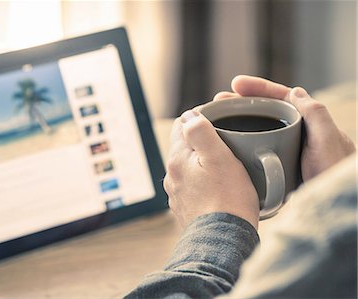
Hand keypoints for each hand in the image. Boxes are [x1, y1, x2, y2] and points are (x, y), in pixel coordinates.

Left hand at [164, 110, 258, 228]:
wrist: (223, 241)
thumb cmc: (227, 199)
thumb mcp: (219, 157)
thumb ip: (201, 132)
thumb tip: (189, 115)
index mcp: (177, 159)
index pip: (181, 125)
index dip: (199, 118)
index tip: (219, 120)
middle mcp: (171, 175)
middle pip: (185, 146)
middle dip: (202, 141)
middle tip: (226, 143)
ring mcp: (176, 193)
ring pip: (189, 167)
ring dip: (202, 163)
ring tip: (225, 167)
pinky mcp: (185, 208)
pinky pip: (193, 187)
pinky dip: (203, 182)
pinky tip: (219, 189)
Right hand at [214, 75, 355, 180]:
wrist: (332, 204)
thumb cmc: (335, 174)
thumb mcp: (327, 142)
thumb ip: (316, 115)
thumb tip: (294, 91)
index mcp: (310, 121)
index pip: (281, 96)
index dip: (258, 88)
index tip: (236, 84)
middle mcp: (297, 131)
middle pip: (265, 109)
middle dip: (241, 102)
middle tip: (219, 100)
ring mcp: (286, 148)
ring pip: (259, 127)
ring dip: (237, 120)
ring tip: (217, 117)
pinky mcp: (278, 164)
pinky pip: (257, 147)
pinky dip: (241, 142)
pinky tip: (227, 146)